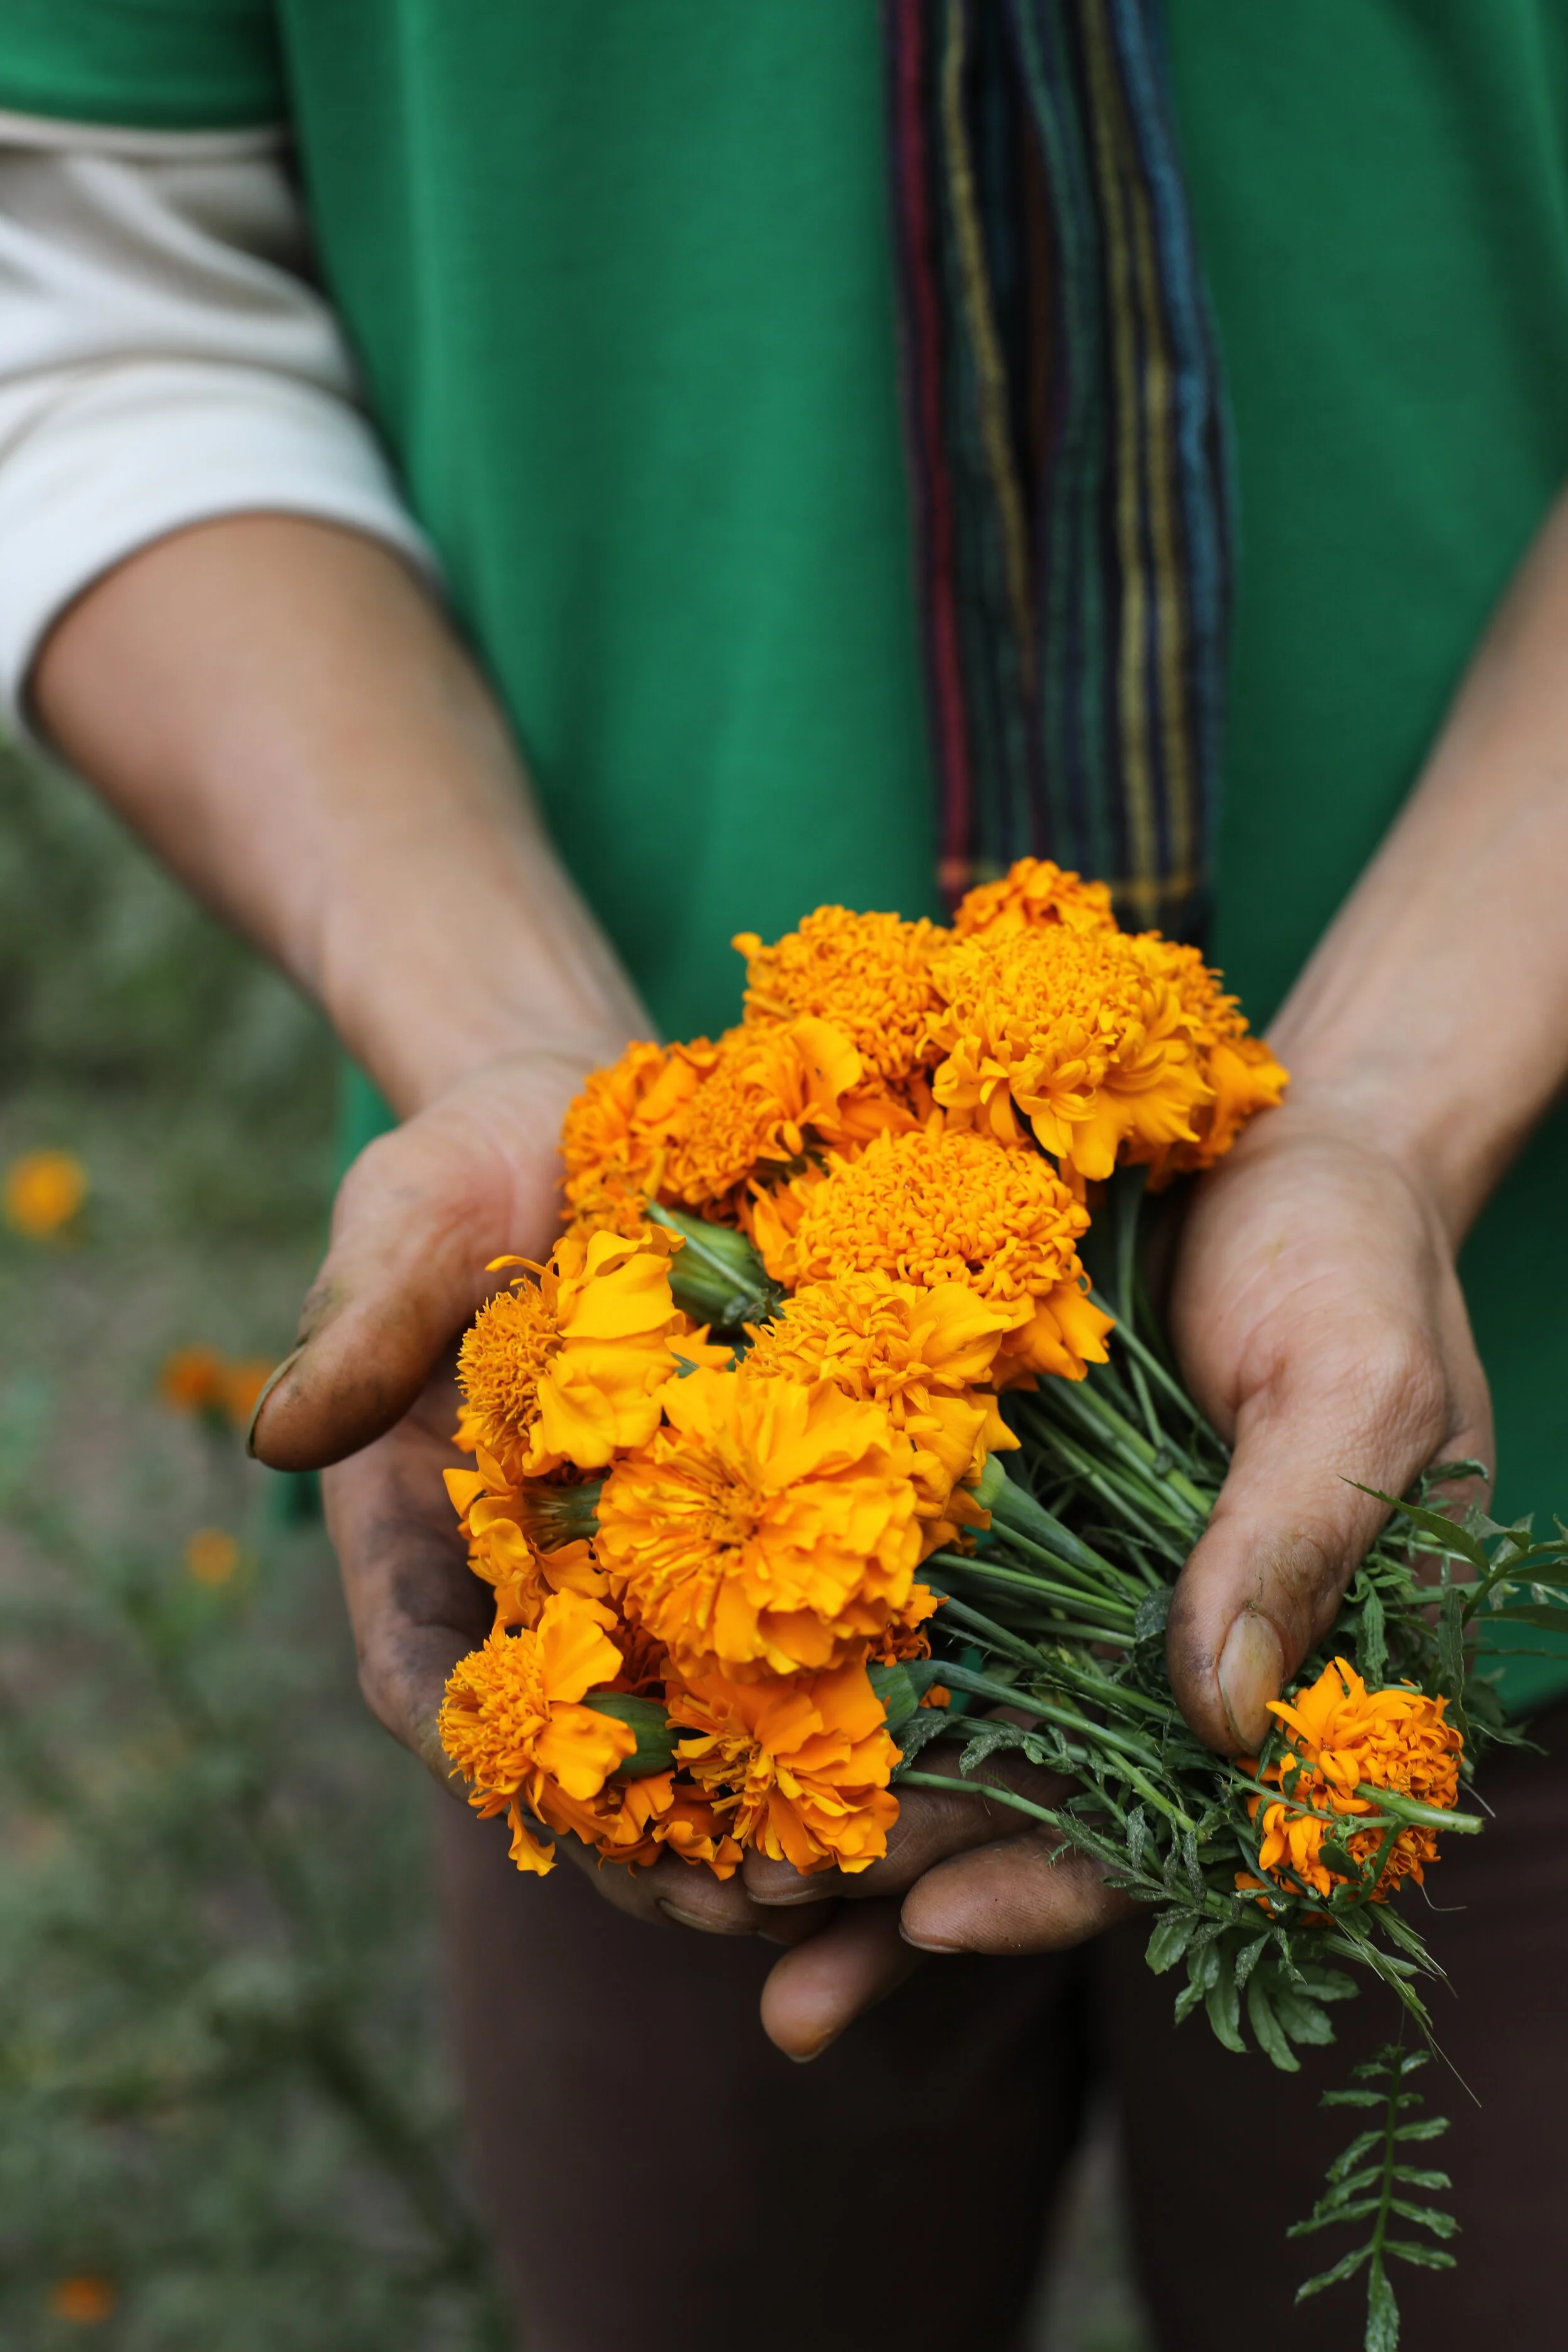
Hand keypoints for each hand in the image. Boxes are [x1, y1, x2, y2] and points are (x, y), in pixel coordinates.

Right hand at [252, 1046, 806, 1941]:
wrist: (580, 1115)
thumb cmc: (463, 1169)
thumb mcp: (400, 1226)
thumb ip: (358, 1327)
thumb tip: (281, 1437)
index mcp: (417, 1538)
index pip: (434, 1686)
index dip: (503, 1771)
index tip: (580, 1831)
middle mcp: (529, 1579)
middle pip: (580, 1749)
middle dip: (661, 1844)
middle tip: (760, 1911)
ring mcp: (639, 1562)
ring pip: (693, 1727)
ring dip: (763, 1815)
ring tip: (854, 1882)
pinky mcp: (742, 1519)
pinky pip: (786, 1635)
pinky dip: (839, 1708)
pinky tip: (922, 1757)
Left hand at [750, 1098, 1492, 2055]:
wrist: (1280, 1139)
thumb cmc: (1354, 1262)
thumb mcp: (1357, 1389)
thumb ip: (1292, 1539)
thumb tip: (1219, 1713)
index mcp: (1274, 1672)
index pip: (1163, 1827)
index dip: (1052, 1883)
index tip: (935, 1915)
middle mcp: (1148, 1652)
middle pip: (1019, 1802)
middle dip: (894, 1873)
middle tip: (761, 1908)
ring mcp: (1052, 1582)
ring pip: (935, 1723)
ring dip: (826, 1799)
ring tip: (705, 1873)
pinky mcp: (972, 1500)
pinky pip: (887, 1595)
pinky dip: (803, 1650)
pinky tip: (695, 1697)